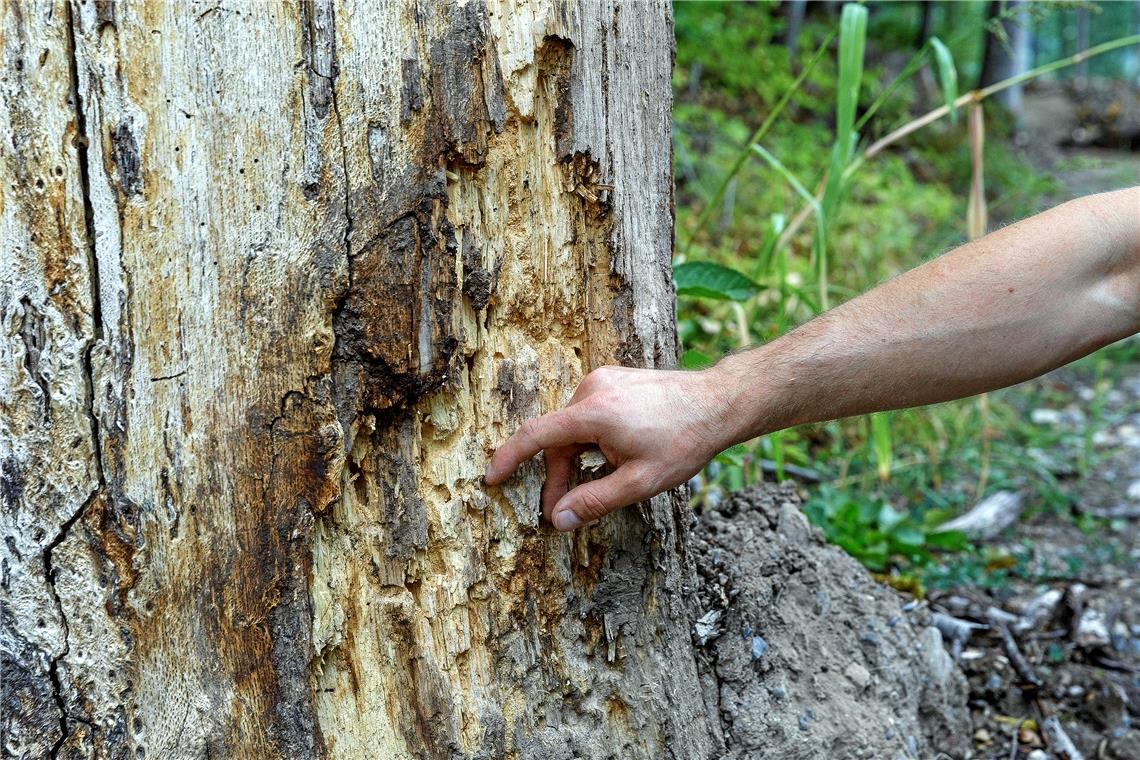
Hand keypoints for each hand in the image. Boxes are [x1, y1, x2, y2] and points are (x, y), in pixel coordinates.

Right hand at [483, 365, 730, 530]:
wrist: (720, 402)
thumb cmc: (685, 440)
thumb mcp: (641, 482)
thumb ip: (595, 501)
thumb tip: (559, 520)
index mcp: (593, 413)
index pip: (535, 435)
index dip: (508, 459)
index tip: (491, 479)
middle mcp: (592, 389)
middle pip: (557, 438)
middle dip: (557, 476)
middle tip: (563, 512)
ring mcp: (604, 380)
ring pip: (573, 428)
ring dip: (577, 457)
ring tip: (604, 481)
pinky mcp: (615, 380)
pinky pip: (589, 414)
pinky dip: (591, 439)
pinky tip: (613, 457)